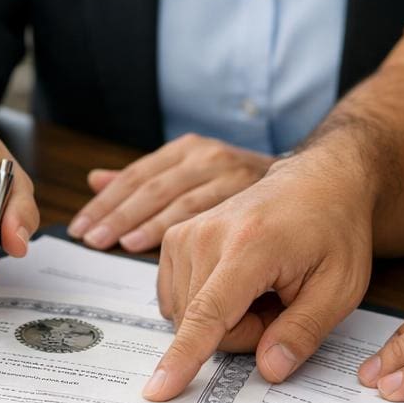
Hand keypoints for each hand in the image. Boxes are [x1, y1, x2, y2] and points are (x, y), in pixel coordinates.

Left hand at [67, 134, 274, 252]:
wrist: (322, 178)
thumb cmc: (243, 187)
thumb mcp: (189, 171)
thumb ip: (143, 180)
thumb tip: (94, 180)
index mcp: (189, 151)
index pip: (138, 176)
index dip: (107, 202)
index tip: (82, 227)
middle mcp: (208, 157)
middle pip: (153, 186)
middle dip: (118, 214)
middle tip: (93, 239)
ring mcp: (232, 175)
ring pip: (179, 200)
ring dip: (147, 223)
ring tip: (121, 243)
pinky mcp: (253, 197)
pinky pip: (211, 217)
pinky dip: (186, 236)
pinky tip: (165, 252)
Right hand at [143, 142, 375, 400]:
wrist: (317, 182)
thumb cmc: (332, 231)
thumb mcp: (339, 288)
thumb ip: (303, 332)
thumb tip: (268, 370)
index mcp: (250, 246)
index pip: (208, 314)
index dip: (184, 358)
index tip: (158, 389)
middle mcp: (207, 235)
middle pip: (200, 324)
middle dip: (243, 332)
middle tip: (280, 303)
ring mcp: (185, 234)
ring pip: (186, 316)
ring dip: (226, 319)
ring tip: (262, 289)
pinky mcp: (174, 238)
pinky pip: (178, 300)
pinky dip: (208, 304)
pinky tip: (237, 284)